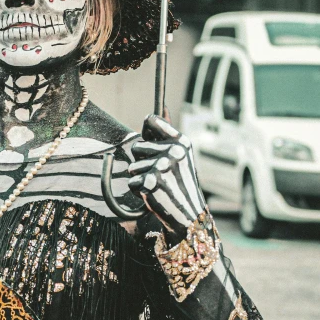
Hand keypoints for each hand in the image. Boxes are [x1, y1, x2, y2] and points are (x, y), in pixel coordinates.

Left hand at [128, 115, 205, 240]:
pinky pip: (132, 182)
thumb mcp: (181, 154)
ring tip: (159, 185)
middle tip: (160, 174)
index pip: (151, 120)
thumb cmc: (181, 182)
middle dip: (142, 162)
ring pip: (132, 167)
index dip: (145, 132)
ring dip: (141, 178)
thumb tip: (162, 106)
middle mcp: (173, 151)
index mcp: (181, 142)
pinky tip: (154, 194)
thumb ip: (167, 133)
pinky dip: (138, 190)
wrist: (188, 213)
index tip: (149, 141)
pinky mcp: (151, 182)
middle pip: (136, 147)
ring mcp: (162, 166)